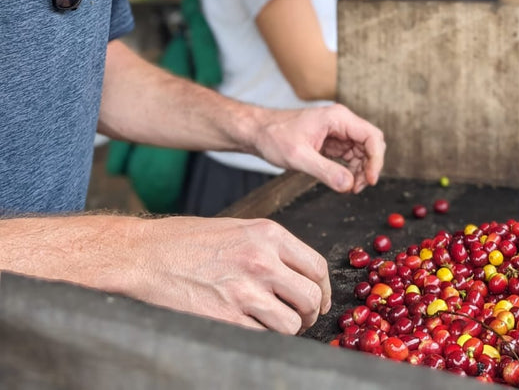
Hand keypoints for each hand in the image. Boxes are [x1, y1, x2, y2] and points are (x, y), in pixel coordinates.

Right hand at [136, 216, 330, 332]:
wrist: (145, 255)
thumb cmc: (187, 241)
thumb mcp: (238, 229)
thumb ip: (269, 248)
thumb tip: (295, 274)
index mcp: (267, 234)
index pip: (316, 266)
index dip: (323, 289)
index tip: (320, 300)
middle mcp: (261, 260)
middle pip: (310, 297)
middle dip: (310, 313)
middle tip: (300, 318)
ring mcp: (245, 290)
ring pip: (292, 323)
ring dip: (289, 330)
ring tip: (276, 327)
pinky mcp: (227, 317)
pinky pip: (263, 337)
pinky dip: (264, 339)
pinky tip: (253, 330)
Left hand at [249, 103, 384, 193]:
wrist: (259, 132)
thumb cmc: (274, 137)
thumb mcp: (298, 157)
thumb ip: (325, 171)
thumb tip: (348, 185)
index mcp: (338, 118)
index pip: (371, 136)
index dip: (376, 159)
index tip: (370, 180)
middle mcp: (341, 121)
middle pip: (371, 143)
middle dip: (370, 166)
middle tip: (359, 187)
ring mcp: (338, 131)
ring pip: (363, 150)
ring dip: (361, 170)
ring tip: (350, 188)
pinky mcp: (332, 141)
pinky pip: (351, 155)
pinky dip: (352, 169)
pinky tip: (344, 182)